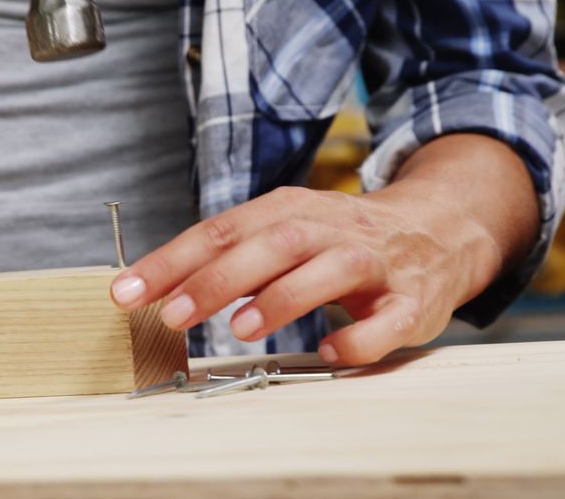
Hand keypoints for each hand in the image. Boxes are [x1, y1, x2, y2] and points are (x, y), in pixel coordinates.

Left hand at [109, 151, 523, 365]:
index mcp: (290, 210)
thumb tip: (153, 288)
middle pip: (271, 242)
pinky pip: (389, 319)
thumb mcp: (282, 231)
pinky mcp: (412, 300)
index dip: (172, 261)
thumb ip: (227, 256)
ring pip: (330, 269)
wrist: (438, 228)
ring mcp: (374, 262)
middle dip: (217, 278)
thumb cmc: (339, 237)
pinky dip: (359, 338)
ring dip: (282, 297)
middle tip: (172, 314)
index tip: (126, 294)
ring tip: (239, 329)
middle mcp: (330, 228)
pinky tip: (328, 354)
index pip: (221, 230)